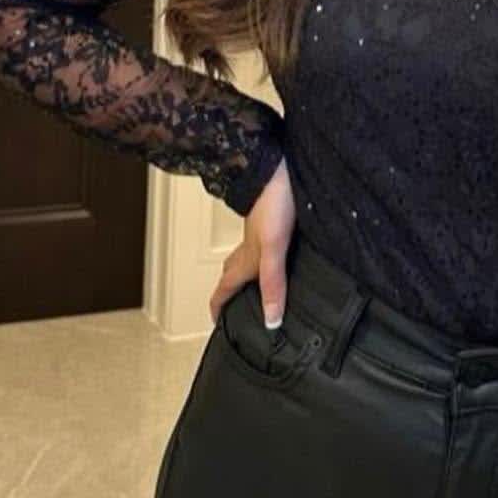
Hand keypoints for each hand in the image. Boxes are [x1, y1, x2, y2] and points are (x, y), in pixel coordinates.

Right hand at [209, 155, 295, 325]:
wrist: (277, 170)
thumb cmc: (273, 204)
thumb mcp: (274, 250)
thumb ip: (273, 283)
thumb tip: (270, 320)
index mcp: (244, 261)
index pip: (223, 291)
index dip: (218, 310)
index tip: (217, 327)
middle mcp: (248, 250)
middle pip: (233, 278)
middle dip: (231, 297)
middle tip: (236, 313)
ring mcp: (259, 237)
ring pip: (248, 264)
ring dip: (249, 280)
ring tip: (258, 293)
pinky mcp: (273, 225)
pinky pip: (265, 251)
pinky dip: (267, 263)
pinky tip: (280, 260)